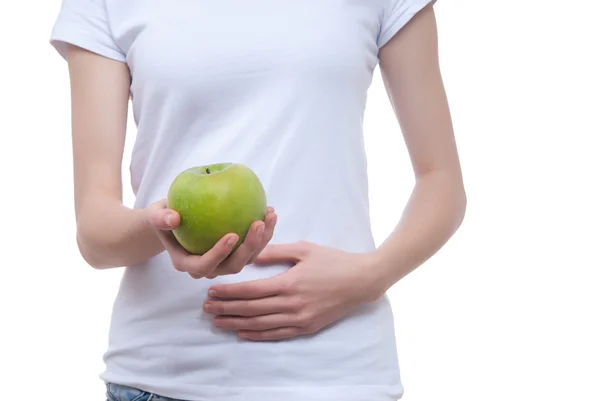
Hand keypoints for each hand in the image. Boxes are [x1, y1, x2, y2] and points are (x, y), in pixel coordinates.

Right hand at [145, 199, 277, 278]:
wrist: (171, 222)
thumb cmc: (162, 217)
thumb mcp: (155, 215)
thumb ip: (160, 217)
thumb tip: (173, 218)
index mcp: (187, 263)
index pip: (204, 265)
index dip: (219, 254)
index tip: (232, 235)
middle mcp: (208, 267)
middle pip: (232, 266)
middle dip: (248, 247)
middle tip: (258, 223)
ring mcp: (223, 262)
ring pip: (247, 259)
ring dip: (262, 240)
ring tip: (269, 216)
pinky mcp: (235, 253)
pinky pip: (252, 247)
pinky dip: (263, 232)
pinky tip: (269, 211)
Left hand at [203, 241, 383, 339]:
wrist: (362, 281)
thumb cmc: (334, 261)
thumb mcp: (305, 249)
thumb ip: (276, 252)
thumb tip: (252, 255)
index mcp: (289, 283)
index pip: (250, 291)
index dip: (228, 292)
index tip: (211, 291)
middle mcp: (291, 305)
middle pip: (251, 309)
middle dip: (226, 309)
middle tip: (206, 308)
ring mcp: (299, 319)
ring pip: (260, 324)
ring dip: (236, 324)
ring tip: (217, 322)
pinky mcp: (307, 328)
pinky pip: (277, 334)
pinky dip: (258, 335)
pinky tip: (243, 333)